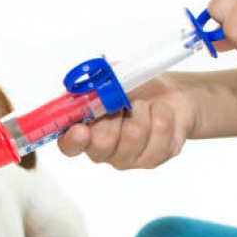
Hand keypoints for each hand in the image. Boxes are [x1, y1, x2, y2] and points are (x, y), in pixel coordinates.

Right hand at [57, 75, 196, 169]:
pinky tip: (158, 113)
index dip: (73, 140)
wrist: (167, 92)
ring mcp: (127, 159)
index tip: (80, 129)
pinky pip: (159, 133)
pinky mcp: (153, 158)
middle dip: (114, 116)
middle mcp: (102, 150)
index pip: (69, 146)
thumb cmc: (133, 86)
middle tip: (122, 103)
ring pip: (134, 135)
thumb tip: (85, 89)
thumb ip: (94, 84)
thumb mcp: (111, 77)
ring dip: (141, 109)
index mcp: (84, 131)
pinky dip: (161, 113)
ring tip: (142, 106)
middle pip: (101, 145)